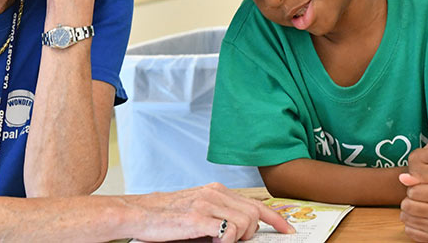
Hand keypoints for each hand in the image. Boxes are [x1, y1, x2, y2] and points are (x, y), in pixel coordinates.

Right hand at [127, 183, 294, 241]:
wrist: (139, 213)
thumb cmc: (166, 215)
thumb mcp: (197, 209)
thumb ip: (219, 214)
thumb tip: (241, 231)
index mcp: (215, 190)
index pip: (254, 202)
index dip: (275, 218)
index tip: (288, 230)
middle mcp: (214, 193)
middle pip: (254, 213)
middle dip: (253, 232)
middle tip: (240, 241)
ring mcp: (206, 204)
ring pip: (245, 222)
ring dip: (240, 237)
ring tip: (223, 242)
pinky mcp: (198, 218)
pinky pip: (228, 231)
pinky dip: (228, 241)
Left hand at [399, 170, 427, 241]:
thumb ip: (418, 174)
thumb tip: (402, 177)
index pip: (413, 191)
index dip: (413, 190)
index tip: (420, 191)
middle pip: (407, 206)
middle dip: (408, 201)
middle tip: (417, 201)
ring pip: (405, 218)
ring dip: (407, 213)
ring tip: (418, 209)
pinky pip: (408, 230)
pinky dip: (410, 225)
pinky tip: (420, 219)